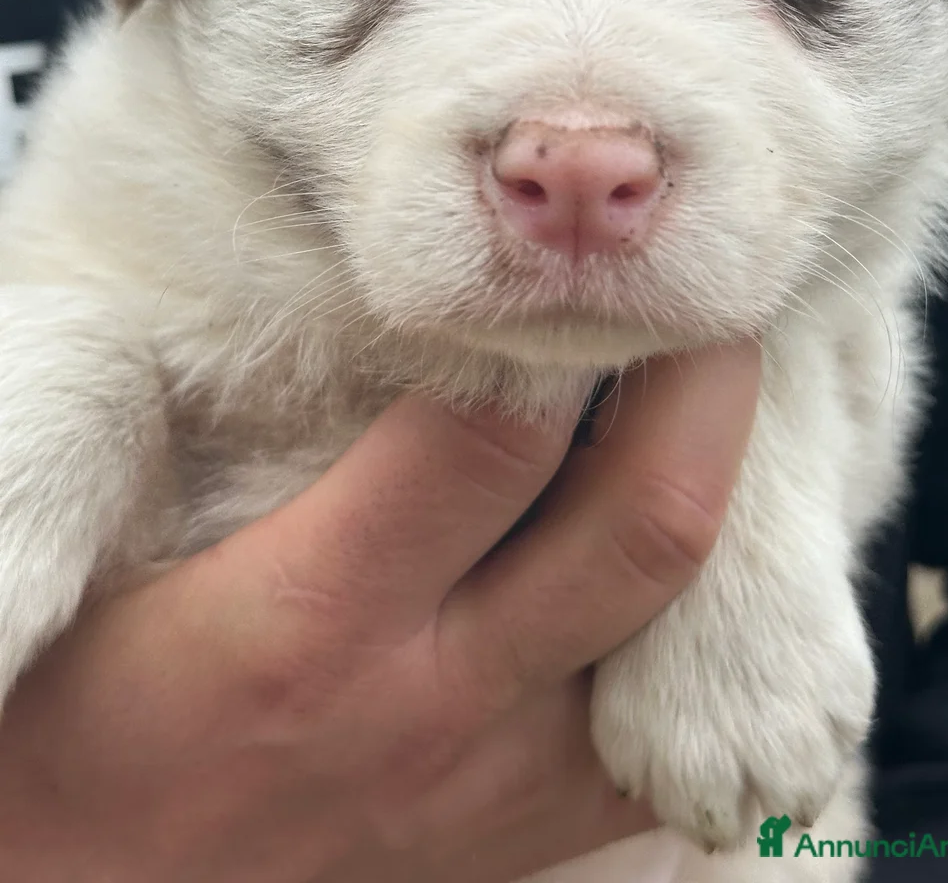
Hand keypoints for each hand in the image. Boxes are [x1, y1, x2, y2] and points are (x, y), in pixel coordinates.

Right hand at [0, 343, 758, 882]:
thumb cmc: (84, 710)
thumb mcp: (120, 548)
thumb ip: (250, 431)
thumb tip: (400, 309)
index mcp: (312, 618)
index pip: (495, 432)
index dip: (553, 328)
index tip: (571, 259)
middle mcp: (437, 707)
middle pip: (643, 524)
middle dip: (706, 388)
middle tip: (711, 294)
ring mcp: (502, 790)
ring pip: (686, 628)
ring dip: (726, 496)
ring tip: (715, 394)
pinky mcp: (531, 838)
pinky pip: (667, 734)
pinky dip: (699, 634)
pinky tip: (682, 551)